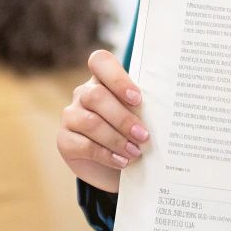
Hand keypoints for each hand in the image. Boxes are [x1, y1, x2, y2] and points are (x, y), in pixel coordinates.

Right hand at [56, 49, 149, 193]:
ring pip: (90, 122)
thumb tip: (164, 114)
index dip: (117, 78)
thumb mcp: (140, 119)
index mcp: (103, 80)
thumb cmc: (132, 136)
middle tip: (143, 136)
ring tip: (135, 152)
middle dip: (122, 118)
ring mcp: (71, 116)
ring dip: (116, 139)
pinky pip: (84, 145)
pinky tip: (122, 161)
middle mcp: (83, 94)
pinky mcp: (65, 140)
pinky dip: (106, 155)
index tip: (137, 98)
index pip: (100, 62)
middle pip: (96, 96)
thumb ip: (144, 110)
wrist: (115, 169)